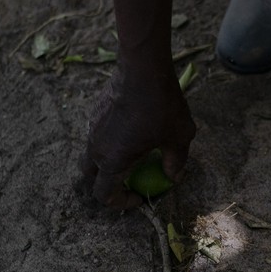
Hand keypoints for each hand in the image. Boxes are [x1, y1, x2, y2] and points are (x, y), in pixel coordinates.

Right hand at [80, 66, 195, 208]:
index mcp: (113, 160)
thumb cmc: (163, 106)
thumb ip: (176, 162)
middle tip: (132, 181)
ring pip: (92, 155)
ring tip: (135, 156)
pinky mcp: (94, 113)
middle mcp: (95, 147)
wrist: (143, 68)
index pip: (104, 195)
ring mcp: (91, 128)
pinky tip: (133, 131)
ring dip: (108, 162)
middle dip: (109, 184)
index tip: (140, 197)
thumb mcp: (179, 138)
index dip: (120, 203)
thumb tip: (174, 177)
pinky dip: (109, 142)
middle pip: (92, 177)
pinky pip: (97, 135)